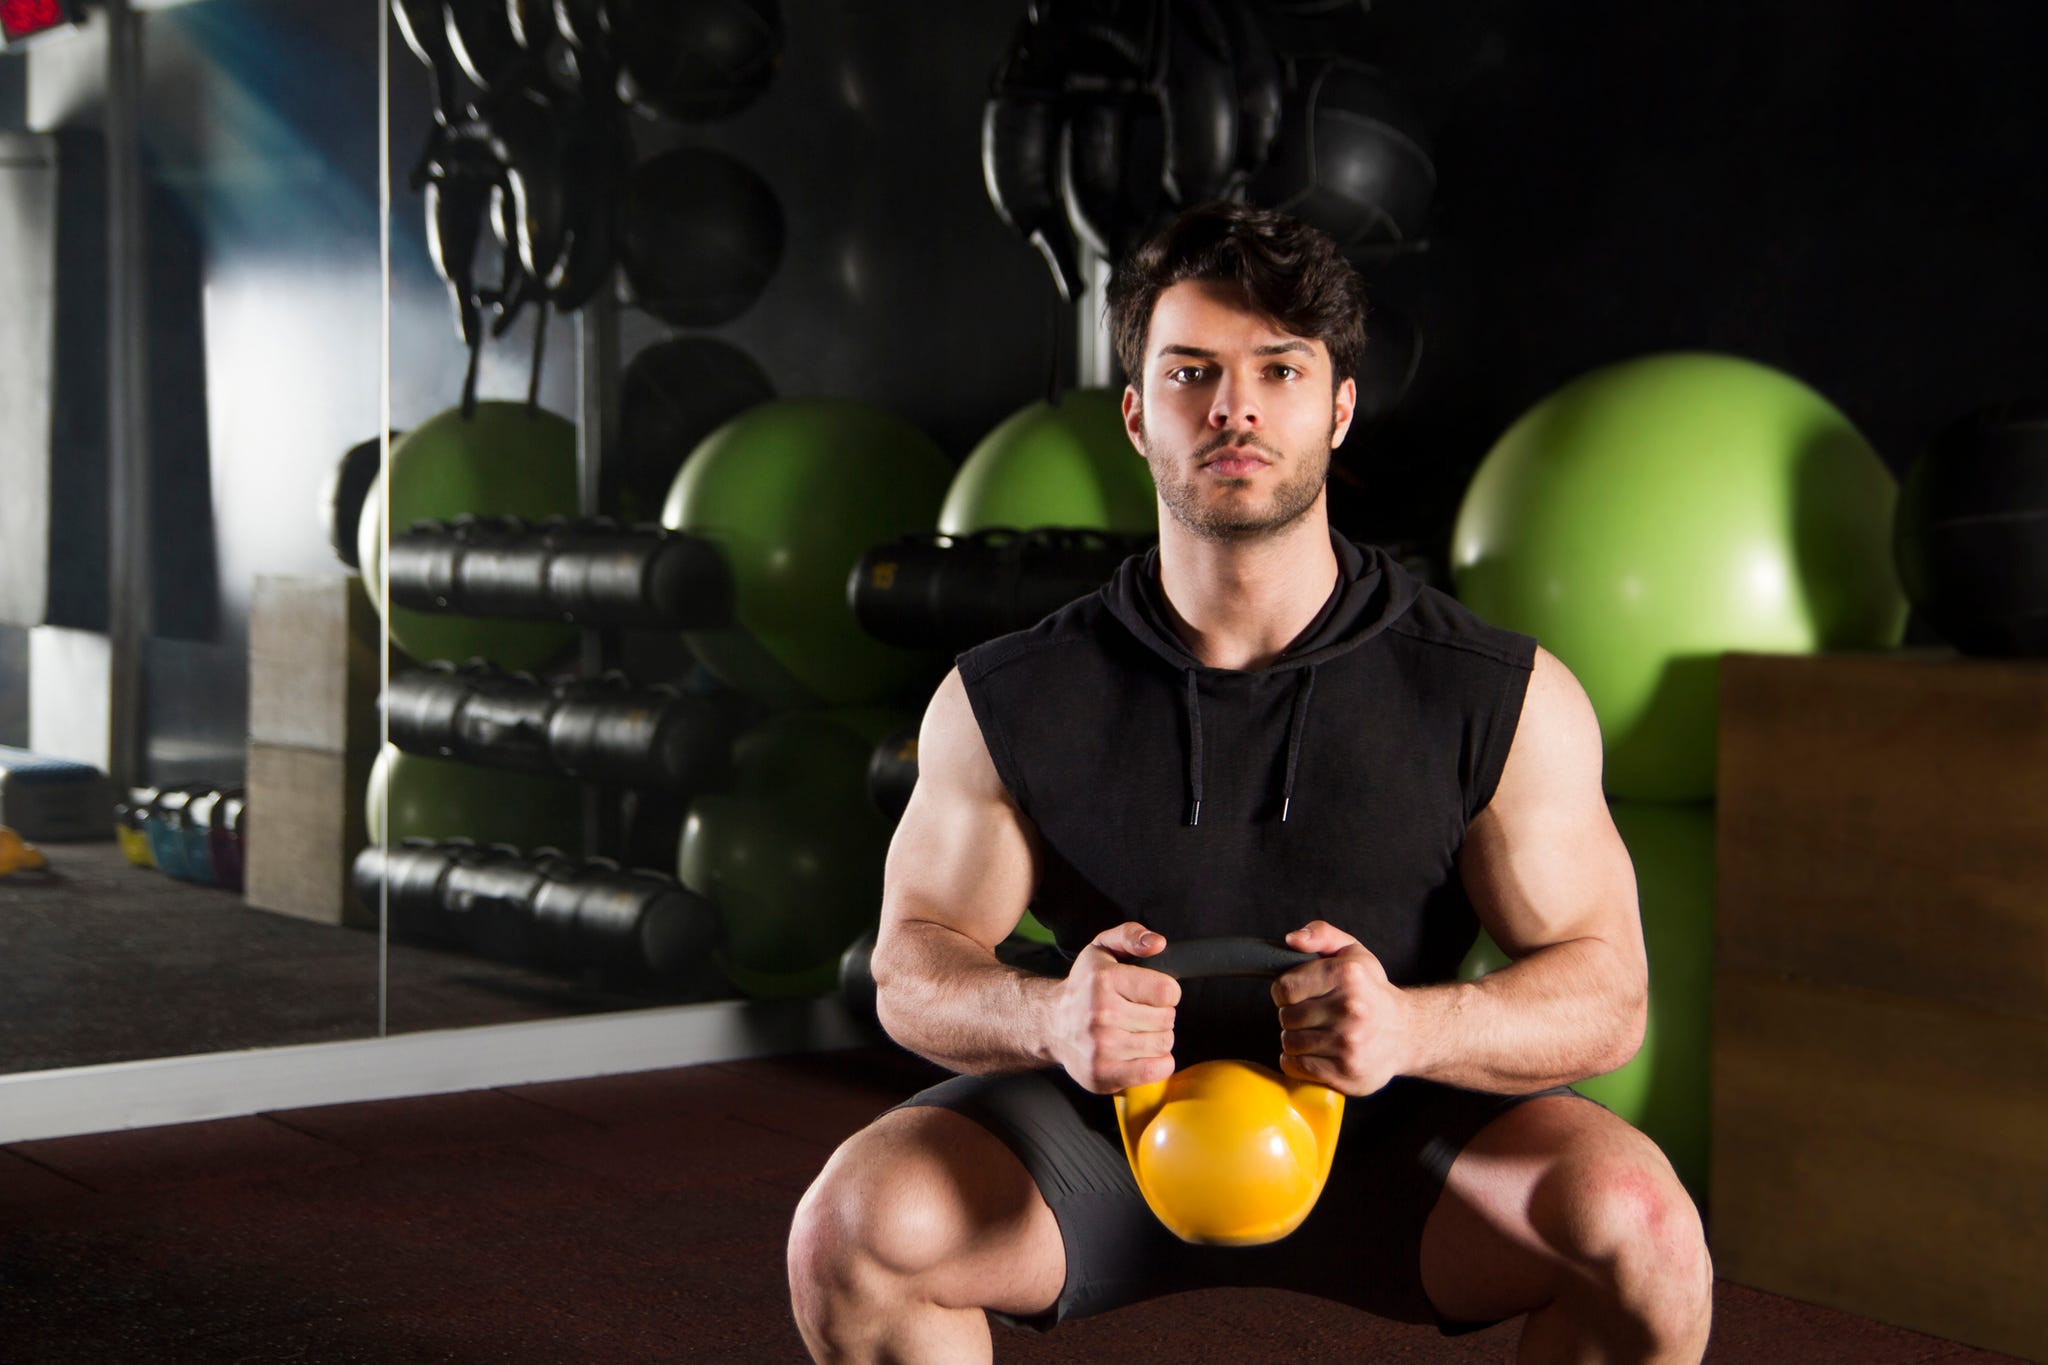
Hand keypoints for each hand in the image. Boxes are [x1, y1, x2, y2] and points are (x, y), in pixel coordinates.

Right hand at [1048, 922, 1178, 1093]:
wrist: (1051, 1024)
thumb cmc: (1084, 985)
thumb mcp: (1103, 948)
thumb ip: (1131, 935)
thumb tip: (1157, 943)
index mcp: (1104, 980)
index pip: (1167, 991)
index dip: (1165, 991)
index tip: (1150, 992)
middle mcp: (1100, 1015)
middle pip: (1167, 1019)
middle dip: (1159, 1015)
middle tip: (1137, 1012)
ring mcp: (1101, 1048)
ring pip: (1163, 1044)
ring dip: (1156, 1038)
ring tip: (1134, 1031)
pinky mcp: (1103, 1075)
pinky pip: (1157, 1070)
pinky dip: (1157, 1063)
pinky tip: (1137, 1052)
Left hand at [1272, 921, 1410, 1096]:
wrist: (1405, 1033)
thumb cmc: (1370, 991)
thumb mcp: (1351, 952)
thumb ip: (1320, 934)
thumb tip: (1292, 939)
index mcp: (1348, 976)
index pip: (1284, 988)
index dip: (1287, 991)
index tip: (1301, 994)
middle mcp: (1350, 1009)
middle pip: (1286, 1018)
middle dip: (1294, 1016)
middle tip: (1317, 1014)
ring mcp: (1348, 1045)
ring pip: (1289, 1044)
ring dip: (1298, 1040)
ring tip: (1321, 1033)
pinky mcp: (1345, 1073)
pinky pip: (1297, 1067)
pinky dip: (1300, 1062)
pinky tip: (1321, 1052)